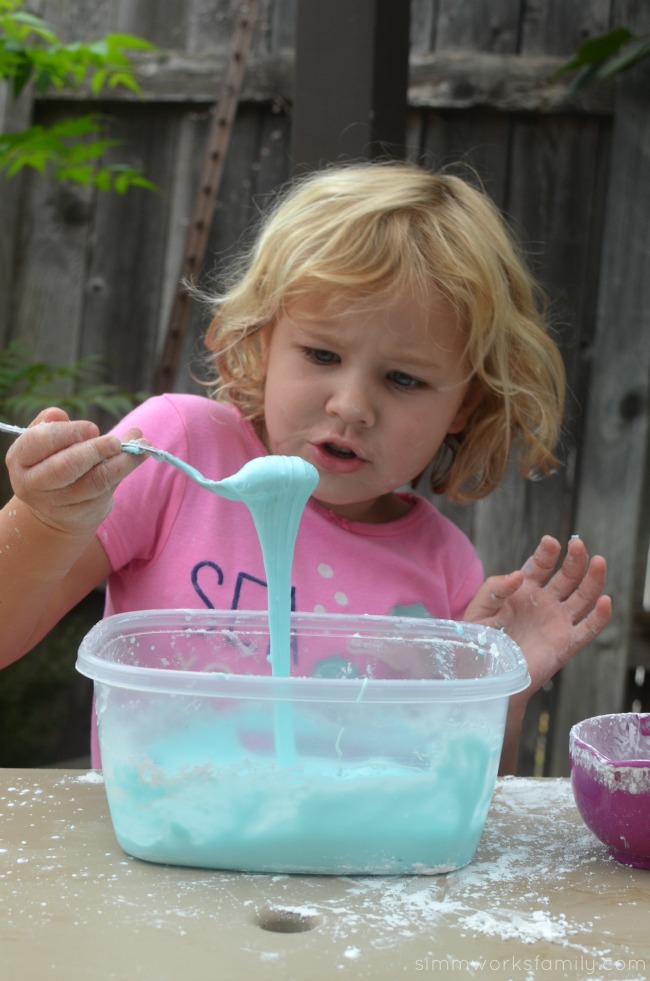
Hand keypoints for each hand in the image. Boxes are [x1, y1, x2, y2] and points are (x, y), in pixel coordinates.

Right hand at [5, 407, 143, 535]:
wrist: (54, 508)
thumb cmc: (52, 461)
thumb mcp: (47, 441)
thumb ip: (54, 425)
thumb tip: (59, 413)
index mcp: (20, 459)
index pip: (39, 442)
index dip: (68, 433)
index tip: (92, 428)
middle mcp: (33, 484)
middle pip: (66, 467)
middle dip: (94, 451)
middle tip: (115, 441)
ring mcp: (56, 503)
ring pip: (93, 483)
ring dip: (120, 463)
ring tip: (139, 446)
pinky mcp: (79, 515)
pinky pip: (105, 492)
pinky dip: (124, 472)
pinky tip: (137, 457)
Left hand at [463, 535, 610, 697]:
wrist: (487, 676)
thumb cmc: (480, 641)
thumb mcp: (480, 610)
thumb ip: (494, 589)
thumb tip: (518, 575)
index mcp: (524, 590)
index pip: (540, 565)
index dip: (546, 554)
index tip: (550, 542)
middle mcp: (545, 602)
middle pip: (567, 576)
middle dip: (574, 559)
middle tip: (577, 545)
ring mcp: (558, 622)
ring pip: (583, 597)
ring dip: (593, 579)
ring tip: (599, 561)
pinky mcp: (566, 644)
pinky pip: (588, 629)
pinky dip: (600, 616)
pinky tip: (605, 601)